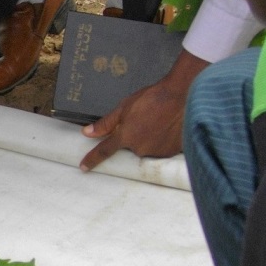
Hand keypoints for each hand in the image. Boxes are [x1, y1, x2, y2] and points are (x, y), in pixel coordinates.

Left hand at [80, 50, 208, 170]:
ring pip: (146, 148)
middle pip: (130, 146)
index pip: (104, 151)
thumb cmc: (152, 99)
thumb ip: (106, 123)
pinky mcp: (171, 152)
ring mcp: (156, 152)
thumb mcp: (124, 107)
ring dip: (148, 138)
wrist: (182, 97)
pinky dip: (161, 140)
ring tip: (157, 121)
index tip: (83, 168)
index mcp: (125, 137)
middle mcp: (139, 148)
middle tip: (144, 119)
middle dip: (133, 135)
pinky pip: (161, 149)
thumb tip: (87, 132)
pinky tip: (166, 127)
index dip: (92, 159)